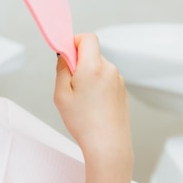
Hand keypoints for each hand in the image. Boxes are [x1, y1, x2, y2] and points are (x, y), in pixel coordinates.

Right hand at [54, 34, 131, 163]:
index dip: (74, 42)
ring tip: (81, 100)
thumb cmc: (84, 123)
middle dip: (78, 62)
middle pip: (92, 53)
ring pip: (98, 67)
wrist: (108, 145)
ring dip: (87, 76)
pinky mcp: (122, 91)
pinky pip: (105, 80)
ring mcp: (118, 81)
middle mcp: (109, 70)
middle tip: (69, 84)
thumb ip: (62, 69)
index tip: (65, 55)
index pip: (87, 38)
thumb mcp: (61, 94)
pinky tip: (92, 106)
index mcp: (93, 67)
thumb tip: (65, 56)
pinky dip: (97, 86)